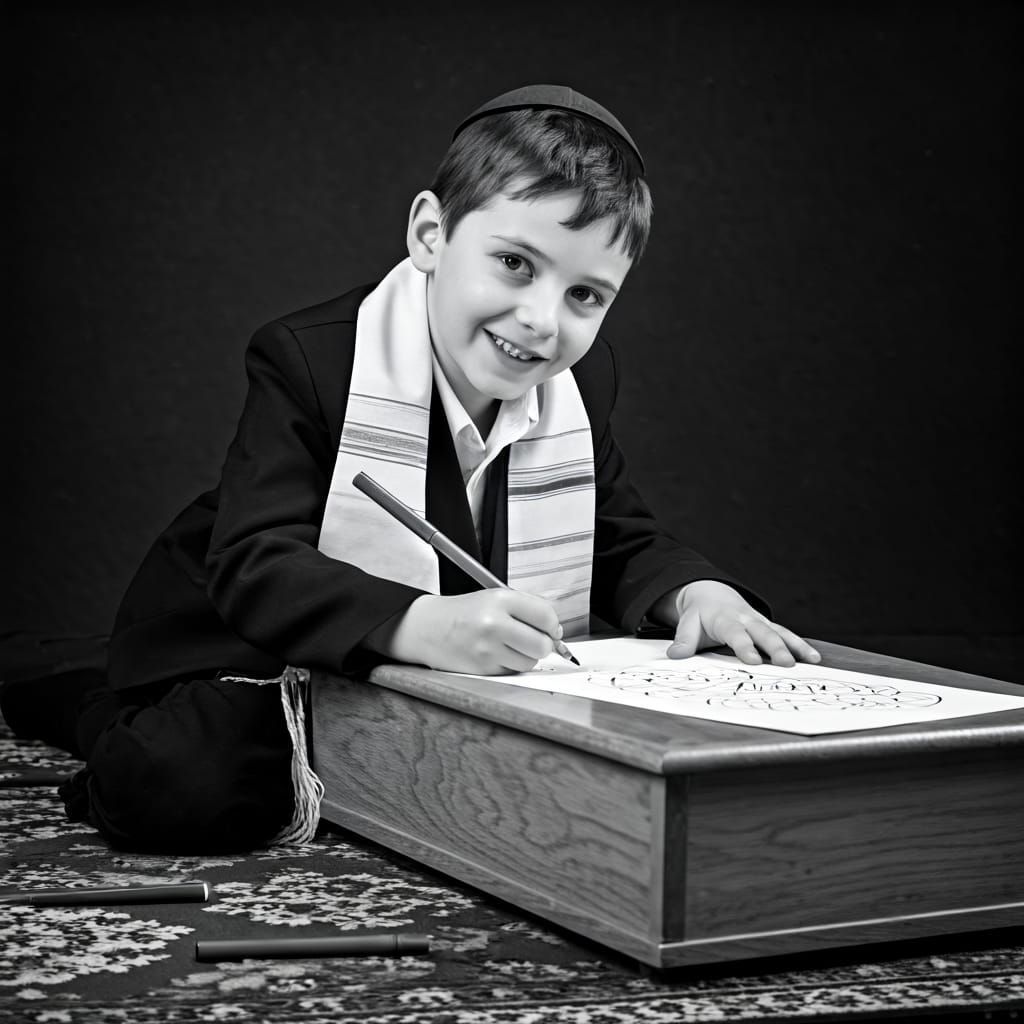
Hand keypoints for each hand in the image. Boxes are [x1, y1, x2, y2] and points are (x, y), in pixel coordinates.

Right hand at [369, 590, 562, 674]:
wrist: (427, 628)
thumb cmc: (465, 612)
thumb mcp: (494, 597)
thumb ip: (527, 608)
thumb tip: (556, 631)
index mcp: (500, 600)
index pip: (546, 616)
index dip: (553, 626)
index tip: (551, 629)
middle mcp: (494, 624)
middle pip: (542, 645)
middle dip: (544, 645)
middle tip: (536, 641)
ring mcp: (487, 649)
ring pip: (529, 662)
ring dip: (525, 657)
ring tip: (508, 645)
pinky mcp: (481, 669)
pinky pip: (511, 672)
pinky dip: (509, 665)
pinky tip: (494, 654)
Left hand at [658, 580, 820, 666]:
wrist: (711, 593)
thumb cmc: (699, 614)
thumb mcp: (688, 624)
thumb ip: (684, 640)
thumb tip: (675, 655)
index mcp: (725, 619)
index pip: (735, 634)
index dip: (744, 647)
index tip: (752, 661)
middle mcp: (746, 619)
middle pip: (763, 633)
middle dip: (775, 648)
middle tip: (785, 664)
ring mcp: (760, 622)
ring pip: (780, 633)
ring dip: (794, 646)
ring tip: (810, 660)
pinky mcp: (769, 626)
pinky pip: (787, 635)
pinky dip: (800, 645)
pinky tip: (815, 658)